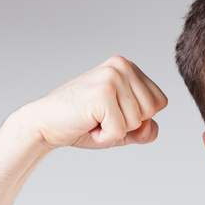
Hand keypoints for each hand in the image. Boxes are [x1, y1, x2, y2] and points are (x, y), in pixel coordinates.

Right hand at [22, 56, 168, 149]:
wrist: (44, 124)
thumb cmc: (82, 124)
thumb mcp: (121, 128)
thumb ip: (145, 130)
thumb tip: (151, 127)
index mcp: (129, 67)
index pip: (160, 102)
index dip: (138, 118)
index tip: (110, 113)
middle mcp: (122, 66)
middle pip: (152, 112)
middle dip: (127, 124)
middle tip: (100, 117)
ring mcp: (112, 78)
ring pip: (138, 122)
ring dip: (113, 131)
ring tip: (92, 119)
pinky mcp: (102, 94)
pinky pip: (119, 131)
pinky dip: (103, 137)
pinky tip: (87, 124)